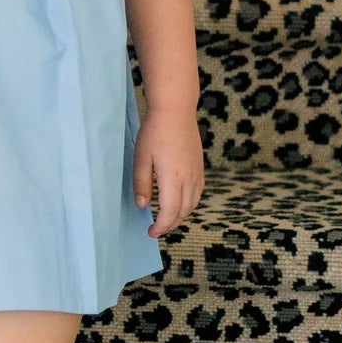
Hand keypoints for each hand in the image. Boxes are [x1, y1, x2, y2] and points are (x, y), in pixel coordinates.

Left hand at [134, 107, 203, 239]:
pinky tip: (180, 202)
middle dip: (170, 225)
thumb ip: (141, 183)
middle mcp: (188, 179)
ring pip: (192, 204)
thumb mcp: (141, 157)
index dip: (161, 227)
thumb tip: (142, 205)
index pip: (169, 212)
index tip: (151, 232)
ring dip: (180, 215)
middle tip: (156, 229)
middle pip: (182, 212)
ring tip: (166, 219)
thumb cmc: (154, 132)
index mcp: (173, 178)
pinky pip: (197, 193)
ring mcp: (197, 173)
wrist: (176, 110)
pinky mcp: (200, 167)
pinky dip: (189, 204)